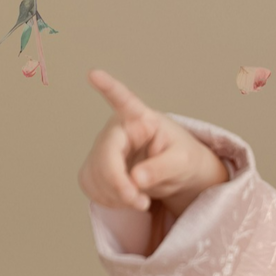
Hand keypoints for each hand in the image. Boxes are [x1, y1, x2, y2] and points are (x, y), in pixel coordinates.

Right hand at [77, 69, 226, 215]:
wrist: (178, 173)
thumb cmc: (184, 159)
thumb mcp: (183, 163)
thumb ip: (162, 168)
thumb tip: (136, 179)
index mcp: (141, 119)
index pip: (124, 101)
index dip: (108, 88)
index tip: (94, 74)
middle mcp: (117, 130)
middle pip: (104, 155)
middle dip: (118, 184)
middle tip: (138, 201)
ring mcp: (104, 149)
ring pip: (94, 174)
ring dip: (114, 195)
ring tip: (140, 200)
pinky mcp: (97, 167)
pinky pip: (91, 186)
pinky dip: (108, 199)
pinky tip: (126, 199)